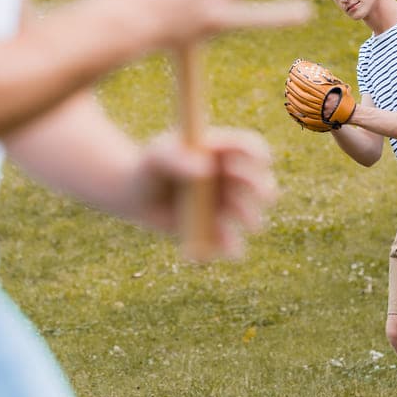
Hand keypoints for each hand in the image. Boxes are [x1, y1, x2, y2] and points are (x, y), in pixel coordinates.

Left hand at [128, 128, 277, 258]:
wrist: (134, 195)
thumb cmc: (148, 167)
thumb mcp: (157, 156)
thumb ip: (176, 157)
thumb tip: (206, 169)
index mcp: (223, 152)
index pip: (251, 149)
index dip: (257, 155)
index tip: (255, 162)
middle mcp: (231, 180)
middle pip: (260, 182)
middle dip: (262, 188)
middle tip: (260, 195)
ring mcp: (226, 207)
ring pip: (251, 215)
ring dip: (248, 216)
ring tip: (231, 220)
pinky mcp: (215, 232)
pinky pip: (232, 244)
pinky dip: (231, 247)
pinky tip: (224, 247)